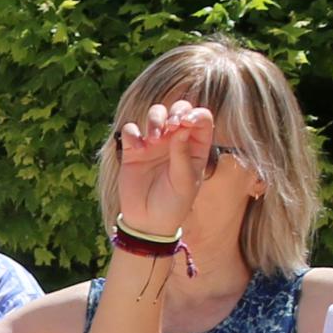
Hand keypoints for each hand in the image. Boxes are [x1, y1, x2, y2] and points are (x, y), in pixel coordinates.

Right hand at [108, 95, 235, 241]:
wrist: (147, 222)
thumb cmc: (173, 204)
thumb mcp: (184, 182)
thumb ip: (183, 155)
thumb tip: (182, 128)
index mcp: (196, 147)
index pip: (201, 119)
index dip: (195, 114)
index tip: (185, 123)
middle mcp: (176, 141)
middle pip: (178, 110)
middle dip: (174, 113)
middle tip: (170, 127)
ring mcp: (154, 143)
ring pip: (156, 113)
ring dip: (155, 119)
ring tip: (152, 139)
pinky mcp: (133, 150)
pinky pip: (131, 129)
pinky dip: (133, 133)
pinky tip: (137, 148)